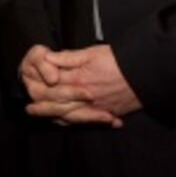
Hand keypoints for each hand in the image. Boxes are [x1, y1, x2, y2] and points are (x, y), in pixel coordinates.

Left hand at [19, 44, 138, 125]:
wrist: (145, 74)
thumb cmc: (120, 61)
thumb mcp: (92, 53)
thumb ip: (69, 57)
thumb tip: (49, 58)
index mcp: (79, 79)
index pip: (53, 84)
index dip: (40, 85)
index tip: (29, 85)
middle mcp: (85, 96)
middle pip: (58, 104)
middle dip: (42, 107)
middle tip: (30, 109)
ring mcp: (95, 108)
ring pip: (70, 116)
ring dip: (55, 117)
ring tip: (45, 118)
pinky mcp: (106, 114)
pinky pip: (87, 122)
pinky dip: (76, 123)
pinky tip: (68, 122)